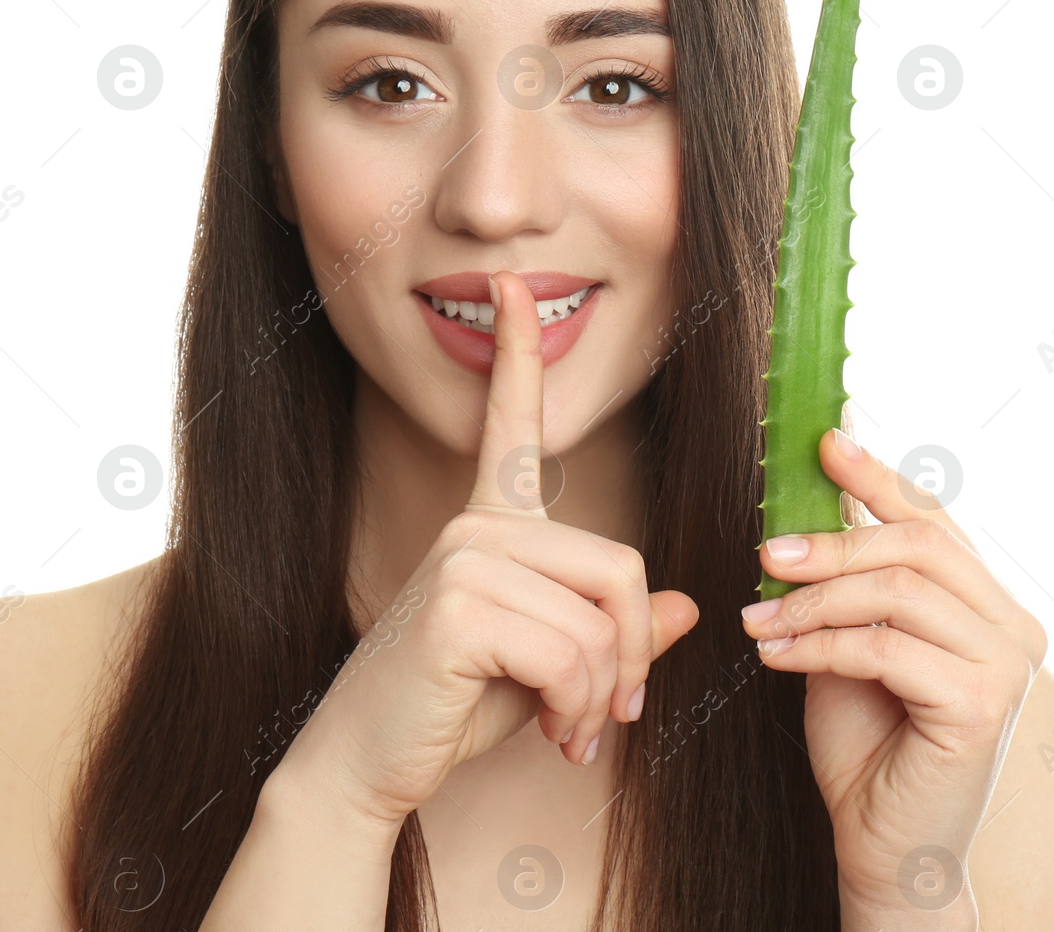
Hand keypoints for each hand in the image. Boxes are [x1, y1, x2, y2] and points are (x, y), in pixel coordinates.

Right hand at [276, 270, 698, 831]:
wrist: (368, 767)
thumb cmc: (453, 708)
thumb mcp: (550, 666)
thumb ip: (612, 629)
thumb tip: (685, 603)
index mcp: (493, 523)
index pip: (513, 425)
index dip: (517, 354)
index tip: (512, 286)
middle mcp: (478, 526)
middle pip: (620, 567)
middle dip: (629, 657)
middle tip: (605, 717)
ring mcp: (464, 558)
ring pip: (600, 623)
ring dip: (599, 697)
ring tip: (566, 729)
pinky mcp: (458, 605)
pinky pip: (573, 654)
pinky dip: (577, 708)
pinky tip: (548, 732)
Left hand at [741, 429, 1045, 915]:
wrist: (885, 847)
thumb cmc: (869, 746)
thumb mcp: (852, 641)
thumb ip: (851, 582)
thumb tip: (814, 502)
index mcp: (989, 605)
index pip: (934, 521)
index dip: (878, 476)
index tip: (825, 442)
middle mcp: (1014, 627)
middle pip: (917, 545)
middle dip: (832, 541)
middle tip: (767, 551)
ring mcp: (1006, 665)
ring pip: (897, 591)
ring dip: (815, 598)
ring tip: (760, 617)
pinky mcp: (980, 704)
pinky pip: (884, 647)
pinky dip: (818, 644)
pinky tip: (775, 653)